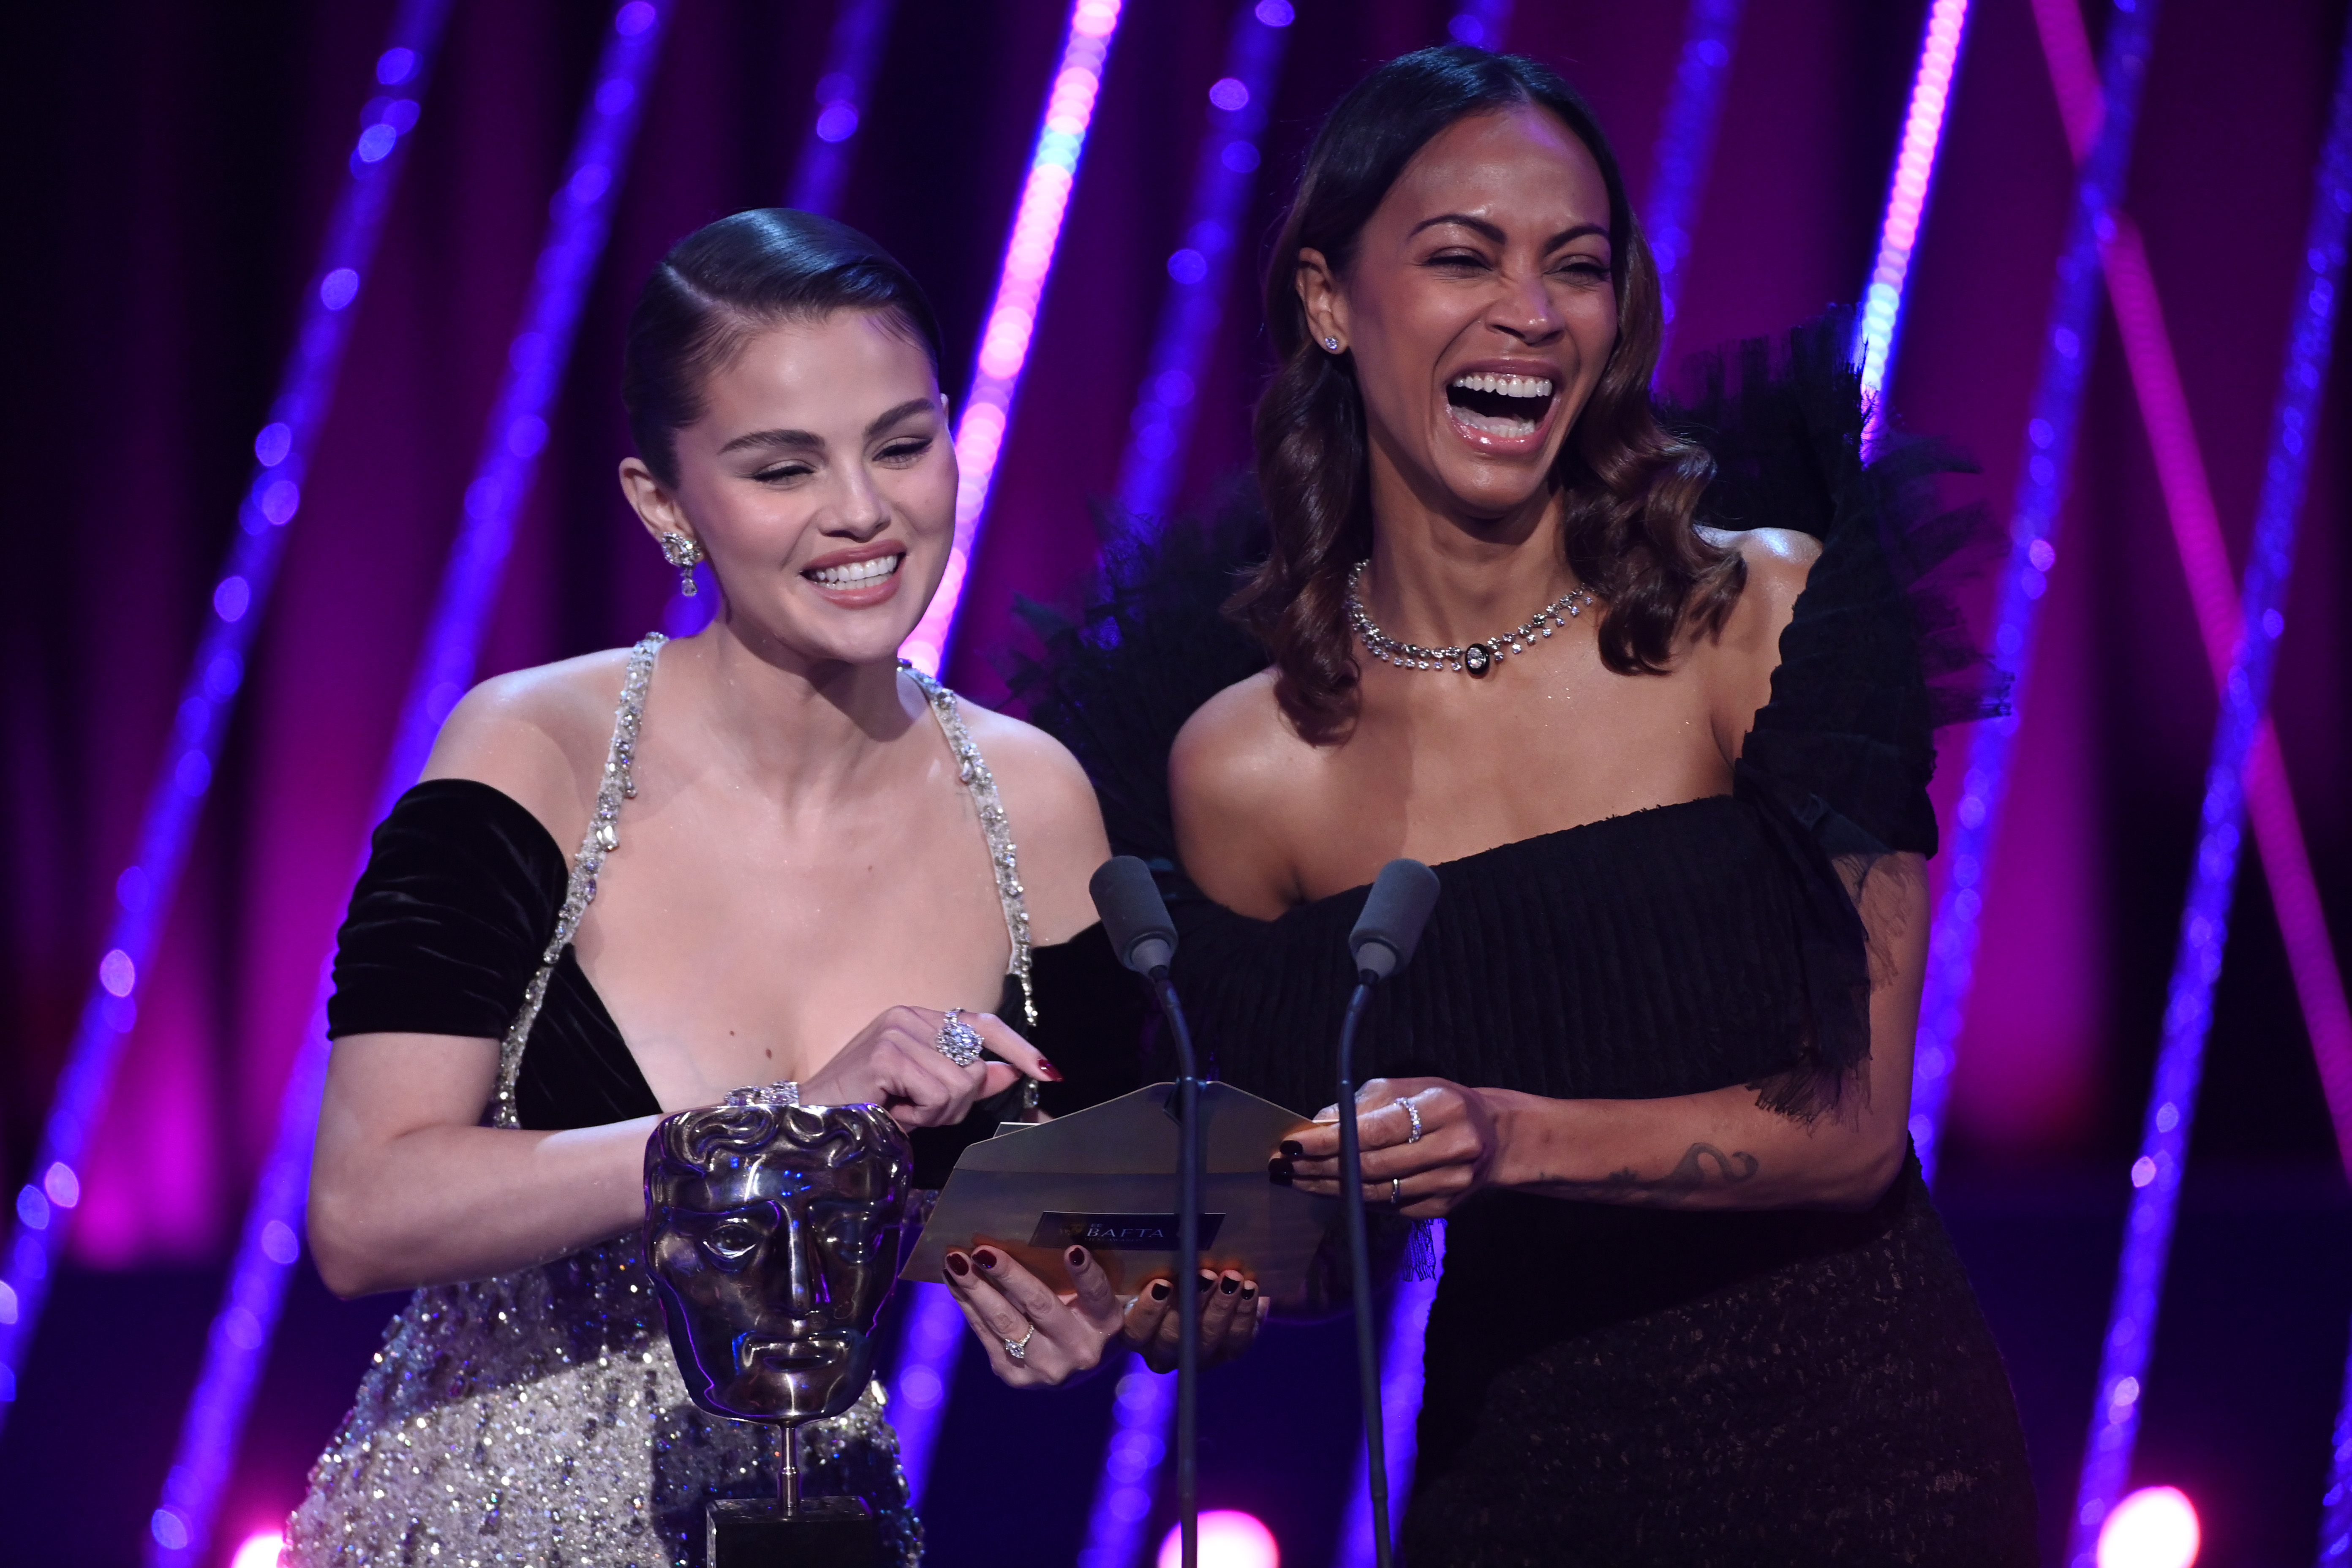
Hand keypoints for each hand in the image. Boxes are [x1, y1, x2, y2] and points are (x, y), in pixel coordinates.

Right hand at [800, 1006, 1056, 1128]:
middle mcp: (910, 1016)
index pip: (983, 1025)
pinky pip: (937, 1093)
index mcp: (920, 1019)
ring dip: (935, 1113)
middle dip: (955, 1104)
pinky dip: (920, 1116)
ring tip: (900, 1112)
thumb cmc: (865, 1109)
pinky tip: (891, 1112)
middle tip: (917, 1112)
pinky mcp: (887, 1052)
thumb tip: (1011, 1072)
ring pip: (961, 1084)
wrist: (808, 1120)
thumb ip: (967, 1081)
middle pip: (976, 1066)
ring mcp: (897, 1030)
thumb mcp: (924, 1095)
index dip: (1018, 1048)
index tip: (1049, 1072)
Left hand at [943, 1245, 1264, 1386]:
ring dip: (977, 1288)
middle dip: (1010, 1276)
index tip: (1074, 1250)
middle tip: (985, 1250)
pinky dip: (967, 1303)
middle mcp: (1079, 1351)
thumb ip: (1096, 1271)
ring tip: (957, 1258)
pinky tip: (954, 1277)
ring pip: (1005, 1322)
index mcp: (1109, 1327)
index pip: (1100, 1297)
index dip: (1087, 1276)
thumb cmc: (1089, 1315)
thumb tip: (1079, 1228)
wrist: (1074, 1367)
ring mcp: (1044, 1368)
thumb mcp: (1103, 1297)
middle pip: (1041, 1306)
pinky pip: (985, 1334)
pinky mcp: (1014, 1374)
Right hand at [1120, 1264, 1265, 1373]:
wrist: (1207, 1277)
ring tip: (1232, 1277)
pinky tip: (1251, 1289)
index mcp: (1137, 1332)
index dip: (1148, 1311)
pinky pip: (1238, 1340)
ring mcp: (1197, 1354)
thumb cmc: (1164, 1267)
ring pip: (1207, 1340)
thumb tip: (1105, 1246)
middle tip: (1205, 1274)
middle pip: (1173, 1339)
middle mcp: (1163, 1351)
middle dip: (1191, 1304)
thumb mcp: (1143, 1265)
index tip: (1162, 1282)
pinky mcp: (1227, 1351)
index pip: (1135, 1331)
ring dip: (1221, 1307)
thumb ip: (1130, 1261)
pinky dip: (1245, 1314)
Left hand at [1272, 1077, 1500, 1217]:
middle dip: (1321, 1168)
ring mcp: (1450, 1184)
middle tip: (1284, 1167)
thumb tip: (1316, 1126)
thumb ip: (1360, 1104)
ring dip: (1330, 1188)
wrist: (1494, 1138)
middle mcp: (1452, 1148)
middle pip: (1373, 1166)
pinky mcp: (1442, 1208)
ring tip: (1297, 1180)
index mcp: (1443, 1108)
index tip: (1292, 1144)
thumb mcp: (1406, 1088)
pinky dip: (1355, 1199)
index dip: (1329, 1141)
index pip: (1375, 1130)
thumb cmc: (1440, 1105)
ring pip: (1377, 1193)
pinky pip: (1388, 1207)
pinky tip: (1329, 1190)